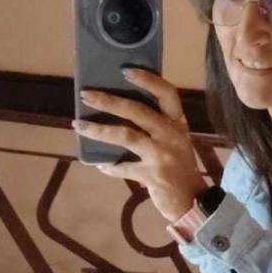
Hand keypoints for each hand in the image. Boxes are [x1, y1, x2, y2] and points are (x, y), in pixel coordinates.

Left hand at [73, 68, 205, 222]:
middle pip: (136, 110)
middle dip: (108, 101)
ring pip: (125, 136)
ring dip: (99, 130)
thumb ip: (157, 126)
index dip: (147, 80)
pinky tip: (101, 164)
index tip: (125, 71)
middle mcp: (171, 135)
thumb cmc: (180, 168)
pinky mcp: (152, 175)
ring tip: (79, 125)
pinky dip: (110, 166)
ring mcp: (161, 155)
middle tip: (86, 95)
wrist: (193, 201)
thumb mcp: (176, 141)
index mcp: (177, 123)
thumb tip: (119, 109)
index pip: (167, 93)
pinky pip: (123, 167)